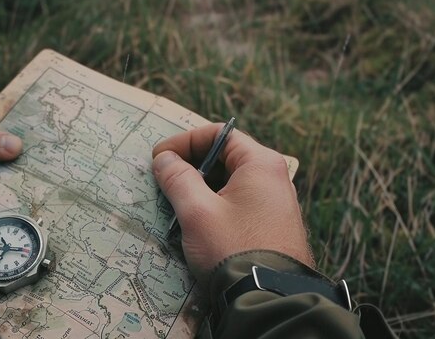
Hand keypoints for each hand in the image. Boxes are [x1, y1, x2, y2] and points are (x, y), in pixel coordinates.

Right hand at [152, 123, 312, 282]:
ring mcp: (276, 202)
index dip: (184, 141)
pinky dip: (215, 205)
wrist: (269, 299)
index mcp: (261, 163)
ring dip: (201, 188)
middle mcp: (274, 177)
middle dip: (191, 166)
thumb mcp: (197, 211)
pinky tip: (198, 223)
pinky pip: (239, 202)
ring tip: (177, 205)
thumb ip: (177, 178)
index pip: (219, 134)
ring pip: (230, 182)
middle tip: (165, 181)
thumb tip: (163, 159)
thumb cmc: (232, 248)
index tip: (159, 158)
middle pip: (225, 157)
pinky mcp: (272, 224)